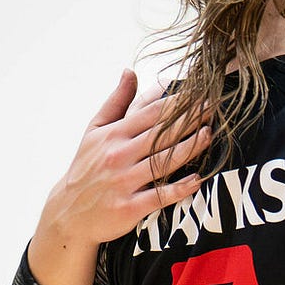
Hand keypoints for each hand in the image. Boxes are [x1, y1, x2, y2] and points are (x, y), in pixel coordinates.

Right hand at [28, 71, 209, 284]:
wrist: (69, 213)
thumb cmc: (87, 167)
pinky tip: (198, 179)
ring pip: (163, 161)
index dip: (178, 102)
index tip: (201, 92)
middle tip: (215, 107)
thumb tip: (130, 71)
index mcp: (113, 135)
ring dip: (189, 147)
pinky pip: (158, 196)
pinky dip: (179, 188)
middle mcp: (118, 155)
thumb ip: (116, 102)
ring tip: (210, 135)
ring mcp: (123, 182)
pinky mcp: (128, 207)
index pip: (150, 113)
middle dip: (190, 119)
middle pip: (160, 133)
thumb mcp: (95, 131)